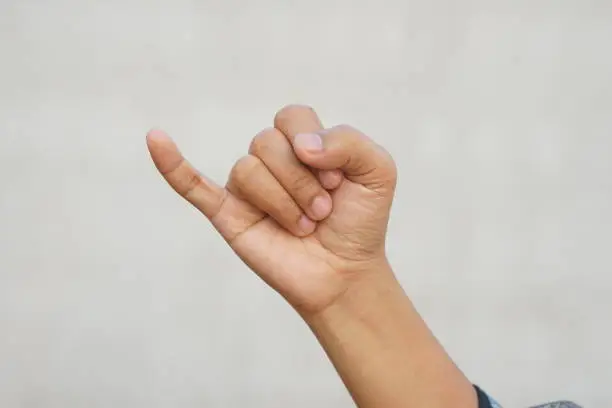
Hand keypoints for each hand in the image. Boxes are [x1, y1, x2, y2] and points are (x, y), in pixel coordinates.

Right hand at [146, 105, 396, 314]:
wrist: (345, 273)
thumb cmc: (360, 221)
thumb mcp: (378, 171)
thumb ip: (349, 141)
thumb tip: (299, 144)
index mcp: (302, 142)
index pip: (292, 117)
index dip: (317, 148)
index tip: (339, 183)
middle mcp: (271, 160)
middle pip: (266, 143)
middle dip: (302, 183)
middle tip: (322, 212)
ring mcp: (247, 187)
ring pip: (246, 169)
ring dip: (283, 203)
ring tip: (303, 226)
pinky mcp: (228, 214)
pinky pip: (193, 185)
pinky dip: (172, 164)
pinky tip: (155, 139)